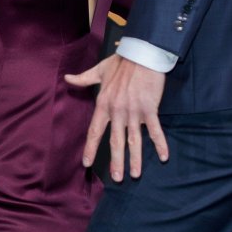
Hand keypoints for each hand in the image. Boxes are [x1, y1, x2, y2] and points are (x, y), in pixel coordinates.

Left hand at [65, 55, 167, 180]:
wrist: (142, 53)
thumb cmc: (122, 61)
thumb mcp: (99, 70)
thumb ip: (83, 78)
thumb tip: (67, 78)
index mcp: (104, 104)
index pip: (95, 131)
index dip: (90, 148)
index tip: (86, 163)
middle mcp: (117, 111)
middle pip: (115, 141)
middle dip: (116, 162)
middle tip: (117, 179)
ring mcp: (134, 112)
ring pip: (134, 140)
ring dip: (135, 159)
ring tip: (135, 174)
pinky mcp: (150, 109)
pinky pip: (155, 130)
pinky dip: (160, 144)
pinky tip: (163, 157)